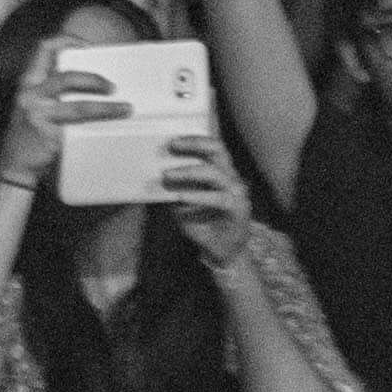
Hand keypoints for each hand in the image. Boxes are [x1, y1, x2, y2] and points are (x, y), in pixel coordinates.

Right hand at [0, 37, 125, 180]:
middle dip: (94, 80)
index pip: (43, 48)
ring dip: (106, 107)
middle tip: (113, 87)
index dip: (67, 41)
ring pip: (79, 107)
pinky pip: (79, 130)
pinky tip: (111, 129)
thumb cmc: (29, 132)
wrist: (13, 165)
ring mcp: (38, 116)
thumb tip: (90, 80)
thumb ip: (53, 90)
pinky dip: (97, 127)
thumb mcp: (34, 103)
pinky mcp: (48, 136)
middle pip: (68, 77)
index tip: (89, 46)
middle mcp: (30, 95)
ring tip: (124, 108)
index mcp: (28, 82)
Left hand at [158, 140, 260, 274]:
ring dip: (189, 171)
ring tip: (167, 175)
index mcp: (220, 171)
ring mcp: (237, 191)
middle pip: (218, 149)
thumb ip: (173, 189)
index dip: (194, 139)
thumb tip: (152, 176)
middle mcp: (230, 177)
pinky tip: (181, 197)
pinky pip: (218, 198)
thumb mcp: (182, 204)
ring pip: (215, 173)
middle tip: (172, 145)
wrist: (221, 252)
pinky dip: (198, 196)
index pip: (211, 146)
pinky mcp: (238, 208)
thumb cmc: (201, 224)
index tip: (172, 140)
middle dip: (194, 144)